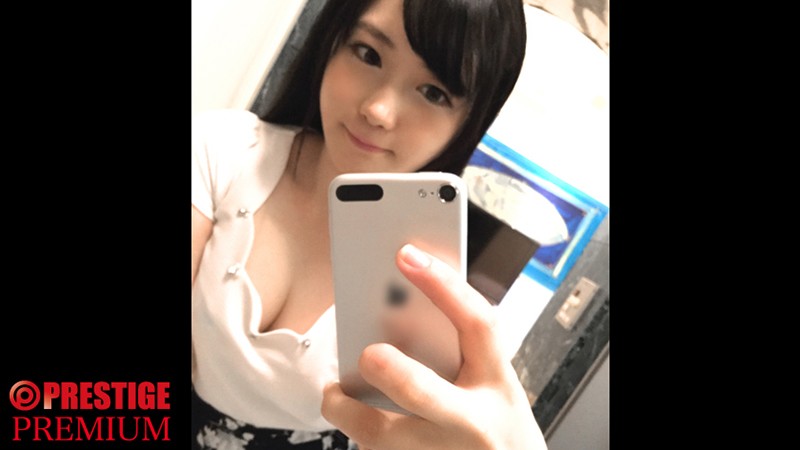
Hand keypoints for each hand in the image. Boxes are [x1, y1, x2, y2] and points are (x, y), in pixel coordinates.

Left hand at [322, 244, 546, 449]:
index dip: (443, 285)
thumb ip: (458, 351)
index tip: (407, 255)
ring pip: (382, 435)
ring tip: (334, 393)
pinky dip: (360, 435)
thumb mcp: (492, 383)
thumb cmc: (496, 422)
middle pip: (419, 390)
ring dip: (347, 411)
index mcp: (497, 383)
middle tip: (366, 352)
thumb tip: (395, 310)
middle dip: (384, 368)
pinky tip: (355, 420)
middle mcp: (475, 423)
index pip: (477, 323)